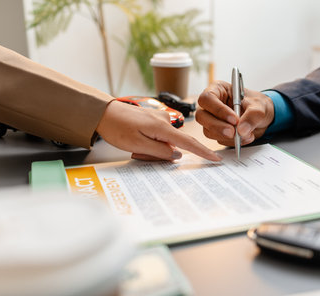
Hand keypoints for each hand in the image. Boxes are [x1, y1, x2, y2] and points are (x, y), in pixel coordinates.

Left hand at [96, 100, 220, 160]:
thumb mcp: (137, 145)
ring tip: (134, 147)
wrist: (103, 112)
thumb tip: (177, 155)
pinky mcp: (154, 119)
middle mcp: (164, 121)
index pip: (188, 143)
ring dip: (152, 149)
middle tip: (138, 153)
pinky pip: (158, 136)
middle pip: (173, 145)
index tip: (215, 158)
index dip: (203, 152)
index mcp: (162, 127)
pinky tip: (136, 140)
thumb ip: (160, 151)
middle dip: (159, 154)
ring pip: (164, 142)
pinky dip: (150, 143)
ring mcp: (159, 119)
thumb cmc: (117, 128)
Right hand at [196, 81, 274, 145]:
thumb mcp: (259, 106)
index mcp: (218, 90)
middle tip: (234, 132)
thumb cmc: (257, 104)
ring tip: (246, 135)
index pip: (207, 98)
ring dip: (226, 136)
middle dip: (218, 126)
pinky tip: (245, 138)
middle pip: (202, 116)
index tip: (234, 119)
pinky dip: (232, 142)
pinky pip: (219, 140)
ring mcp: (212, 119)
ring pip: (208, 131)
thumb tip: (242, 130)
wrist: (262, 118)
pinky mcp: (217, 132)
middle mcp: (211, 105)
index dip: (218, 110)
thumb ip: (252, 116)